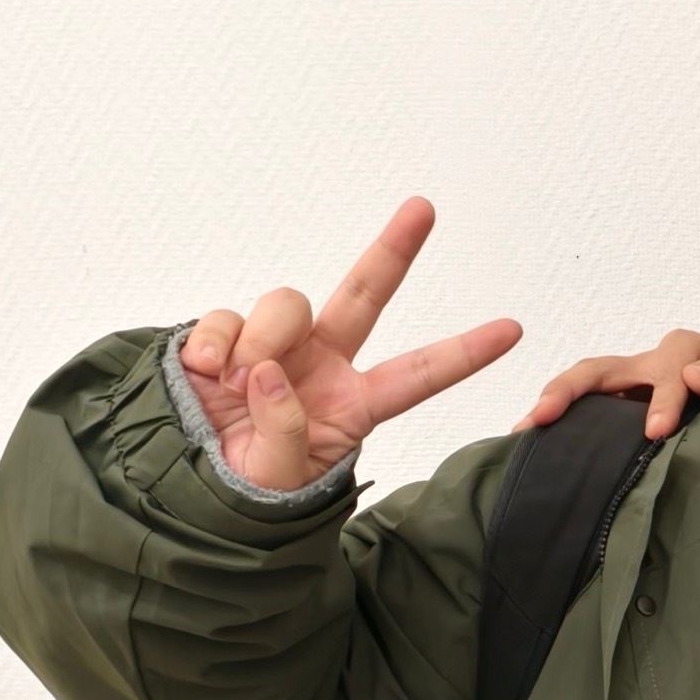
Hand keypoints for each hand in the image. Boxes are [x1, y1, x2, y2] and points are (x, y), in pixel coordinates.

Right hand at [177, 197, 520, 491]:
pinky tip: (209, 374)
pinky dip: (216, 344)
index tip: (514, 331)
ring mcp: (274, 346)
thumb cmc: (246, 491)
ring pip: (288, 304)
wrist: (185, 489)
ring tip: (241, 383)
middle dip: (394, 250)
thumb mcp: (280, 480)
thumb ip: (286, 432)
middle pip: (365, 295)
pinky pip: (225, 319)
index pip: (418, 375)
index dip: (464, 353)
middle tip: (424, 208)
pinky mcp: (224, 339)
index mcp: (354, 403)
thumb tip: (271, 374)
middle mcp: (321, 364)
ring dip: (264, 338)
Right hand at [517, 330, 699, 439]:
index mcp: (682, 350)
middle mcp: (649, 363)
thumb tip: (692, 377)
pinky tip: (542, 448)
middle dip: (566, 391)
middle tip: (539, 418)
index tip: (657, 432)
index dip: (662, 403)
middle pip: (598, 371)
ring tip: (523, 434)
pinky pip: (593, 413)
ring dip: (553, 406)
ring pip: (586, 389)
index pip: (666, 376)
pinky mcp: (629, 406)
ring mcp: (633, 385)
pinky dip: (567, 425)